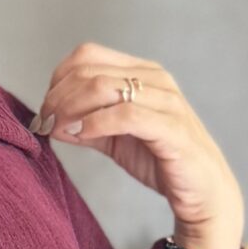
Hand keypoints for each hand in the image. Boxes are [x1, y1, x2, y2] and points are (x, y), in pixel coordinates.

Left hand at [33, 44, 243, 248]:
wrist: (203, 193)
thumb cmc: (161, 161)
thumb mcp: (114, 140)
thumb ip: (85, 125)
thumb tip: (50, 119)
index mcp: (142, 73)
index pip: (88, 55)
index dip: (58, 80)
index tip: (45, 110)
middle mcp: (155, 80)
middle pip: (90, 70)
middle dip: (58, 97)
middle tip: (45, 123)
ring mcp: (165, 101)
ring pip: (104, 87)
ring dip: (71, 108)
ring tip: (58, 129)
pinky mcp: (171, 128)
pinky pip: (126, 114)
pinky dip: (95, 122)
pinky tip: (81, 135)